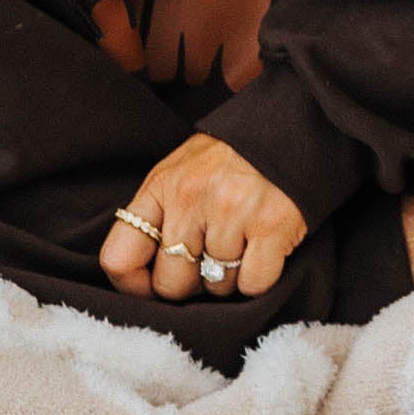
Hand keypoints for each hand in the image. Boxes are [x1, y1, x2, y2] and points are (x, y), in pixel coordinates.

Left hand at [103, 132, 303, 308]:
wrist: (294, 126)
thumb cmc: (235, 158)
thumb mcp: (182, 171)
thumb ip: (159, 214)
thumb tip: (145, 274)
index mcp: (162, 187)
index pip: (119, 258)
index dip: (133, 287)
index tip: (151, 288)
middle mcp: (190, 198)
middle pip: (171, 285)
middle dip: (191, 285)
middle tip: (210, 264)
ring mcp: (232, 212)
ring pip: (216, 287)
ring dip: (230, 278)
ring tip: (243, 245)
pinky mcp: (272, 226)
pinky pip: (252, 285)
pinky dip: (259, 279)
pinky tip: (264, 251)